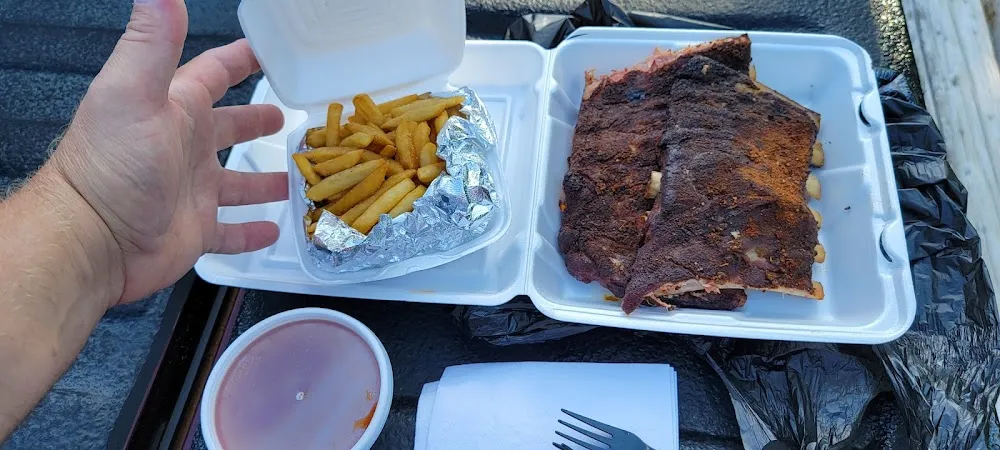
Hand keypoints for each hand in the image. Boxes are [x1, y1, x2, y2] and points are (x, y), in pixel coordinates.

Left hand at [51, 0, 286, 304]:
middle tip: (288, 117)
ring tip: (297, 175)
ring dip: (266, 178)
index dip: (241, 60)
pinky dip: (253, 231)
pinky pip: (232, 231)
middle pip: (229, 128)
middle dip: (257, 120)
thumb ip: (152, 42)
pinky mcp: (194, 232)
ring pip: (238, 181)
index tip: (269, 52)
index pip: (213, 74)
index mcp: (175, 109)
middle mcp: (183, 148)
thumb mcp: (132, 93)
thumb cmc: (110, 166)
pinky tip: (274, 230)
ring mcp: (190, 191)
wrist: (91, 240)